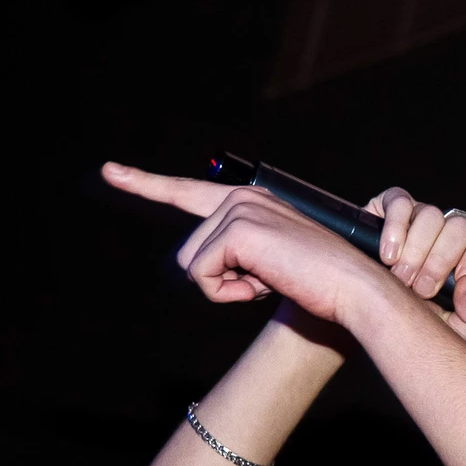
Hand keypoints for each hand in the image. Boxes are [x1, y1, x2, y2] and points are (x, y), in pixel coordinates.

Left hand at [102, 162, 465, 339]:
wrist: (355, 289)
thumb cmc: (320, 284)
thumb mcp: (271, 267)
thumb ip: (237, 260)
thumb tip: (200, 269)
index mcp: (249, 201)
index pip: (187, 191)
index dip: (145, 183)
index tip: (111, 171)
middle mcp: (241, 197)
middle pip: (187, 253)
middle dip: (220, 280)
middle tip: (266, 282)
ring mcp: (239, 210)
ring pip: (191, 266)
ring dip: (226, 288)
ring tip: (269, 281)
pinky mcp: (238, 230)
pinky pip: (202, 276)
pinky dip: (229, 293)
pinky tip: (264, 285)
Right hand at [366, 187, 465, 340]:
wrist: (364, 312)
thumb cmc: (410, 318)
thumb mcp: (449, 330)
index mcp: (464, 252)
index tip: (462, 279)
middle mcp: (443, 230)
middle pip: (459, 226)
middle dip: (441, 261)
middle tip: (422, 289)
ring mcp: (416, 215)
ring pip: (431, 214)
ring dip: (417, 251)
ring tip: (400, 278)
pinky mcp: (386, 207)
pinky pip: (399, 202)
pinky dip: (396, 229)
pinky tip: (387, 256)